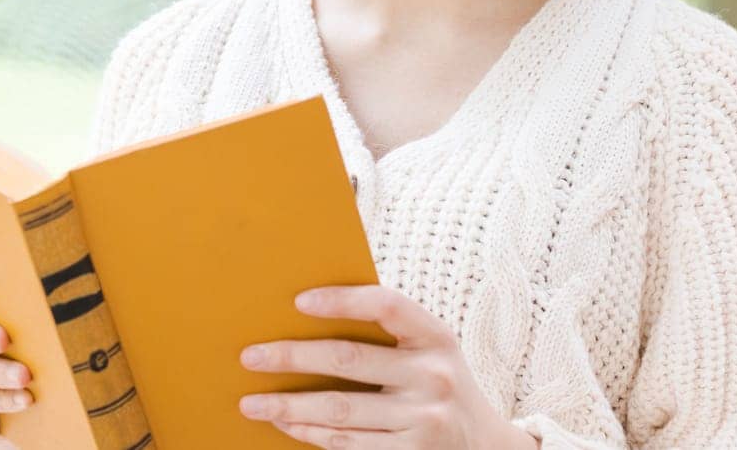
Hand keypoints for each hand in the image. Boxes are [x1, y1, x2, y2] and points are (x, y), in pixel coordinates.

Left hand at [237, 284, 533, 448]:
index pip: (386, 305)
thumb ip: (389, 333)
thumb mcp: (431, 351)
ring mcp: (422, 421)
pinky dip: (309, 434)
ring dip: (288, 406)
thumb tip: (308, 312)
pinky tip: (285, 425)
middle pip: (348, 360)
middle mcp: (433, 377)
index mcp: (437, 337)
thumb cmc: (440, 384)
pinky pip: (346, 444)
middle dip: (292, 357)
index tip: (298, 301)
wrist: (485, 447)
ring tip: (251, 402)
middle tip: (250, 356)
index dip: (342, 300)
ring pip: (338, 410)